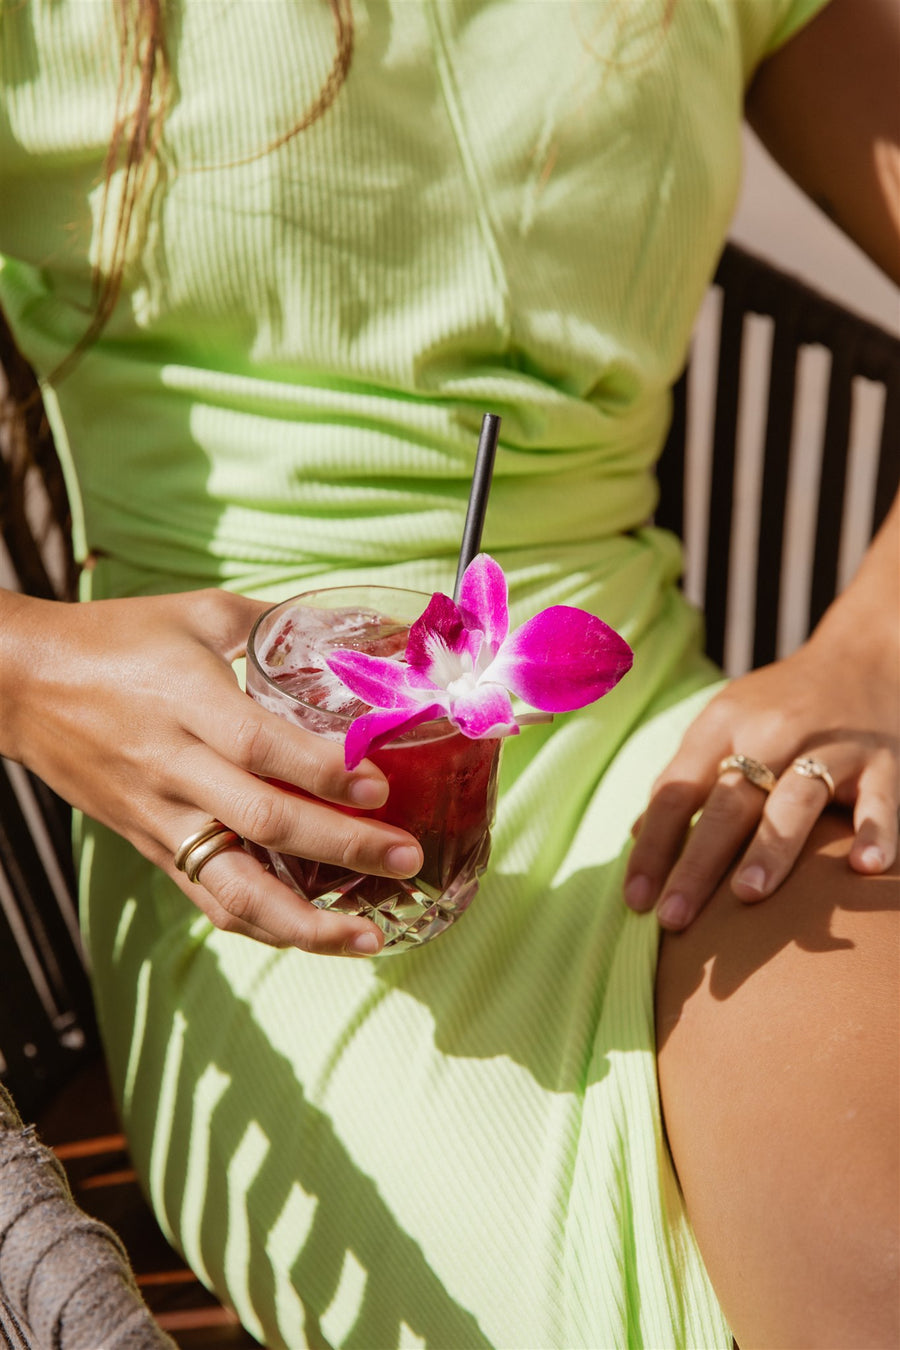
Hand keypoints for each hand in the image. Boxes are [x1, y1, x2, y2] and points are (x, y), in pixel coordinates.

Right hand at [0, 588, 424, 954]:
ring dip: (305, 922)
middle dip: (343, 849)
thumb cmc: (118, 640)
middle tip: (407, 858)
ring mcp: (158, 816)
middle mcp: (172, 767)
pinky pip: (207, 898)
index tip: (381, 787)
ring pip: (233, 887)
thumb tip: (354, 634)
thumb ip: (276, 623)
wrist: (22, 684)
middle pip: (264, 823)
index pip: (262, 749)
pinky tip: (311, 935)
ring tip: (368, 936)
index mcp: (187, 700)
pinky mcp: (148, 846)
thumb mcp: (199, 613)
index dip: (324, 774)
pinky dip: (263, 925)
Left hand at [624, 639, 898, 931]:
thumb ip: (685, 777)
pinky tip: (865, 868)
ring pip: (794, 799)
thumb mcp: (724, 723)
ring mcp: (830, 745)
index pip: (676, 790)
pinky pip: (879, 798)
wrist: (863, 654)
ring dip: (770, 848)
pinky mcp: (882, 759)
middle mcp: (771, 731)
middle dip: (697, 863)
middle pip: (727, 803)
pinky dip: (874, 831)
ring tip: (747, 896)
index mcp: (723, 724)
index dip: (653, 846)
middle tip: (674, 918)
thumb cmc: (779, 704)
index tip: (636, 900)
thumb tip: (637, 836)